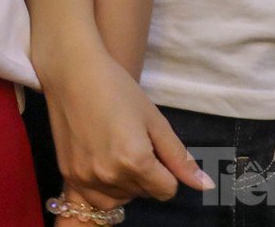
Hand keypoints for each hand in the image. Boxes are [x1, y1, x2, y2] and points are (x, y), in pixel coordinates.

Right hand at [38, 40, 213, 209]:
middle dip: (148, 175)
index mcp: (136, 161)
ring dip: (127, 184)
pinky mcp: (69, 176)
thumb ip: (179, 157)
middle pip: (144, 194)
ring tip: (119, 152)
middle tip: (135, 142)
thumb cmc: (118, 89)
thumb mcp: (155, 120)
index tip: (157, 150)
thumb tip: (205, 185)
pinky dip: (106, 189)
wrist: (73, 75)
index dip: (168, 172)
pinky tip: (104, 164)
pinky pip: (97, 199)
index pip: (166, 190)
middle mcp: (110, 176)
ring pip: (121, 200)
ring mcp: (86, 179)